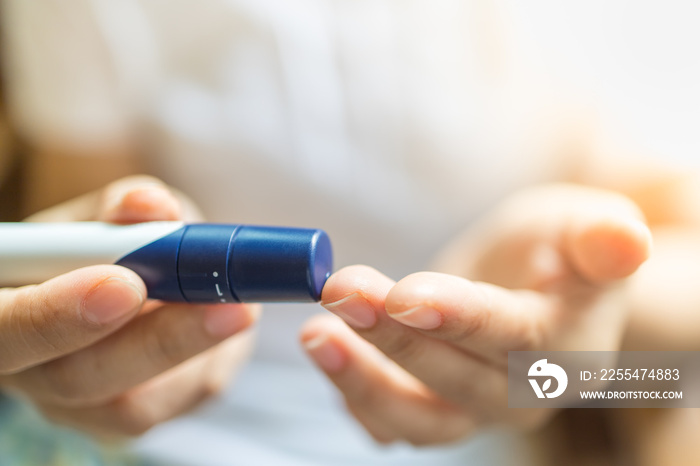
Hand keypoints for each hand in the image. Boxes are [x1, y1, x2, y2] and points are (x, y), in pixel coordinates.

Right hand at [0, 176, 258, 437]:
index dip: (55, 316)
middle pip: (76, 378)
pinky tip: (224, 327)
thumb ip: (123, 208)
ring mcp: (74, 408)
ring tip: (242, 305)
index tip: (125, 285)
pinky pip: (176, 406)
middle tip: (228, 306)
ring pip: (133, 404)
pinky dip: (211, 363)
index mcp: (2, 310)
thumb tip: (152, 205)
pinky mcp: (125, 422)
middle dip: (159, 340)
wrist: (119, 287)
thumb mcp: (104, 216)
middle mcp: (29, 371)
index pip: (4, 329)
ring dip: (199, 353)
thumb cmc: (103, 247)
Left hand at [301, 184, 650, 444]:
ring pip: (419, 418)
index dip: (459, 318)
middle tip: (338, 290)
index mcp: (567, 346)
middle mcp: (521, 392)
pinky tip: (328, 353)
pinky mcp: (439, 407)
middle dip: (392, 338)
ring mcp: (475, 408)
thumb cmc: (564, 250)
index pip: (512, 337)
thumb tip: (624, 240)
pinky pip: (394, 423)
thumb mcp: (590, 226)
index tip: (404, 294)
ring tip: (314, 333)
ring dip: (361, 380)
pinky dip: (356, 397)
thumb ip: (603, 237)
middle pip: (455, 380)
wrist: (544, 285)